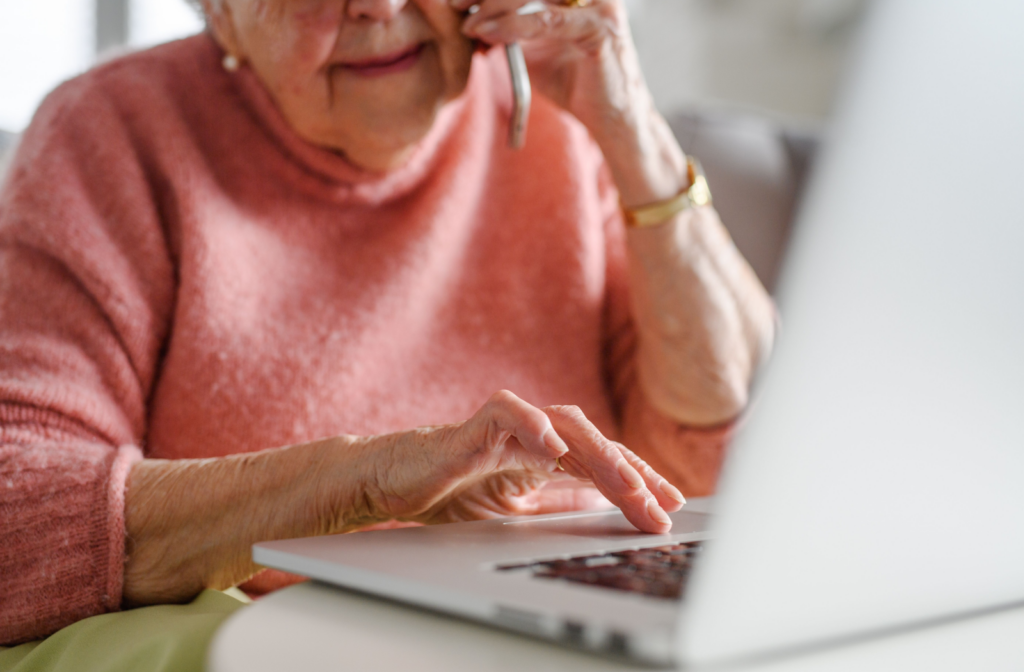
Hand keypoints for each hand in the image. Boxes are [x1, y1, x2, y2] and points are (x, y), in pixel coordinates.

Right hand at [358, 390, 684, 532]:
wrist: (394, 482)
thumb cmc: (451, 489)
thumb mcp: (518, 508)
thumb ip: (558, 500)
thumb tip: (603, 504)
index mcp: (548, 454)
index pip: (605, 463)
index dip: (640, 482)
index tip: (671, 508)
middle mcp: (536, 434)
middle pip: (597, 444)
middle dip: (633, 475)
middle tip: (662, 506)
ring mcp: (509, 424)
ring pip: (566, 424)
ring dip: (600, 454)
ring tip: (628, 484)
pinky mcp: (477, 422)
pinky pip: (510, 413)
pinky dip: (533, 426)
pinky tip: (555, 448)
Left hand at [454, 0, 687, 205]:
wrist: (613, 120)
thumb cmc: (578, 84)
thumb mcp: (537, 50)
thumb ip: (513, 30)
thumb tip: (474, 18)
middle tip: (454, 1)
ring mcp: (599, 6)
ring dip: (495, 7)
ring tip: (468, 22)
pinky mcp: (600, 29)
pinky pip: (548, 22)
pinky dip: (513, 27)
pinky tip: (487, 33)